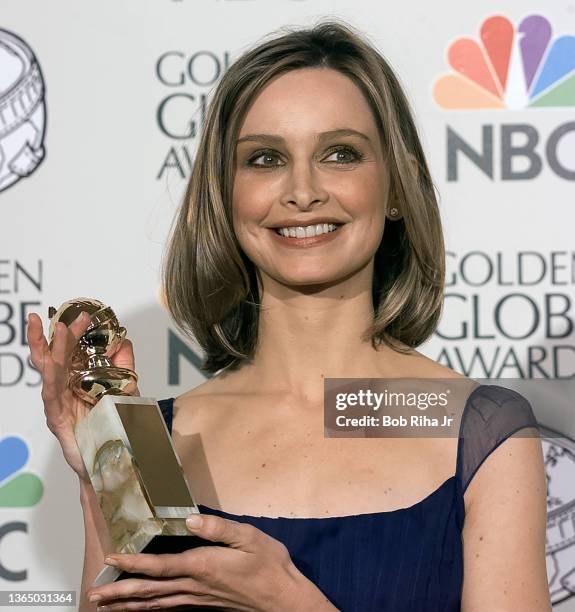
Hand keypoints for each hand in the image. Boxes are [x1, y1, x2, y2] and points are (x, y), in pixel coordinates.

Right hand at [26, 311, 139, 481]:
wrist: (112, 458)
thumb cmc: (112, 424)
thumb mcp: (124, 389)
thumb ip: (124, 366)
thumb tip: (125, 341)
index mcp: (76, 379)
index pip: (70, 350)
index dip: (74, 332)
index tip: (83, 315)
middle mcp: (64, 388)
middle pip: (54, 357)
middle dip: (57, 335)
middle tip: (63, 317)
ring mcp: (59, 403)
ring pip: (51, 372)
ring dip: (54, 350)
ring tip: (59, 331)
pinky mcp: (57, 419)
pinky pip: (52, 397)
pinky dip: (51, 380)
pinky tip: (51, 367)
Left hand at [86, 513, 336, 610]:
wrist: (283, 600)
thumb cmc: (269, 566)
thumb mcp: (250, 538)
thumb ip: (220, 528)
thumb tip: (190, 520)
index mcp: (203, 566)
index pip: (160, 566)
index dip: (133, 563)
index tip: (111, 559)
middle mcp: (195, 586)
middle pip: (150, 591)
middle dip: (120, 593)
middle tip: (94, 595)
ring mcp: (198, 600)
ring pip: (155, 605)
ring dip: (128, 605)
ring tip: (107, 605)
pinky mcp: (204, 606)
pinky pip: (169, 610)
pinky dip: (149, 611)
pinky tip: (142, 610)